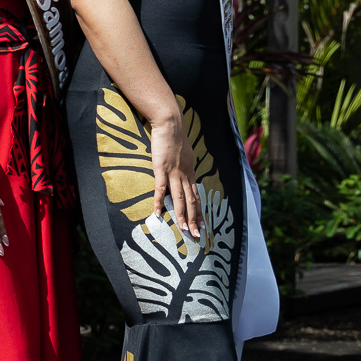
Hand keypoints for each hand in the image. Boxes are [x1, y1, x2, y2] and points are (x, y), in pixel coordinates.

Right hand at [149, 113, 201, 238]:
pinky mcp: (161, 169)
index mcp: (189, 173)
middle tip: (197, 235)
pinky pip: (160, 189)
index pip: (196, 196)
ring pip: (179, 198)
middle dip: (194, 219)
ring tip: (184, 230)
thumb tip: (183, 170)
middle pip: (190, 201)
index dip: (198, 212)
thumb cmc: (175, 137)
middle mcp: (184, 175)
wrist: (170, 125)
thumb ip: (183, 164)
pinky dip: (158, 202)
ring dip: (182, 215)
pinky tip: (157, 214)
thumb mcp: (183, 153)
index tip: (202, 225)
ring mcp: (173, 173)